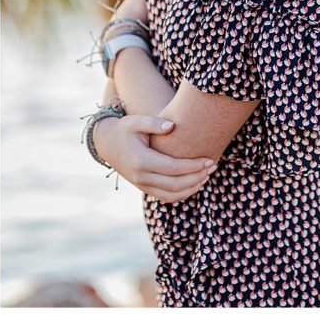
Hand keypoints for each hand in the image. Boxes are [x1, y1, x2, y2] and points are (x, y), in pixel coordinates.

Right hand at [93, 114, 215, 201]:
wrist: (106, 143)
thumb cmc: (124, 129)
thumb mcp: (135, 121)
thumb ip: (154, 122)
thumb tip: (173, 126)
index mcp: (141, 160)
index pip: (174, 168)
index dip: (194, 166)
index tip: (209, 159)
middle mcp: (141, 176)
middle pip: (176, 184)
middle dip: (198, 177)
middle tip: (213, 166)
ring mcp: (142, 184)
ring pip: (173, 194)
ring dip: (193, 188)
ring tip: (207, 175)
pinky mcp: (143, 188)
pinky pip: (166, 197)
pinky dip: (182, 194)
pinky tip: (194, 183)